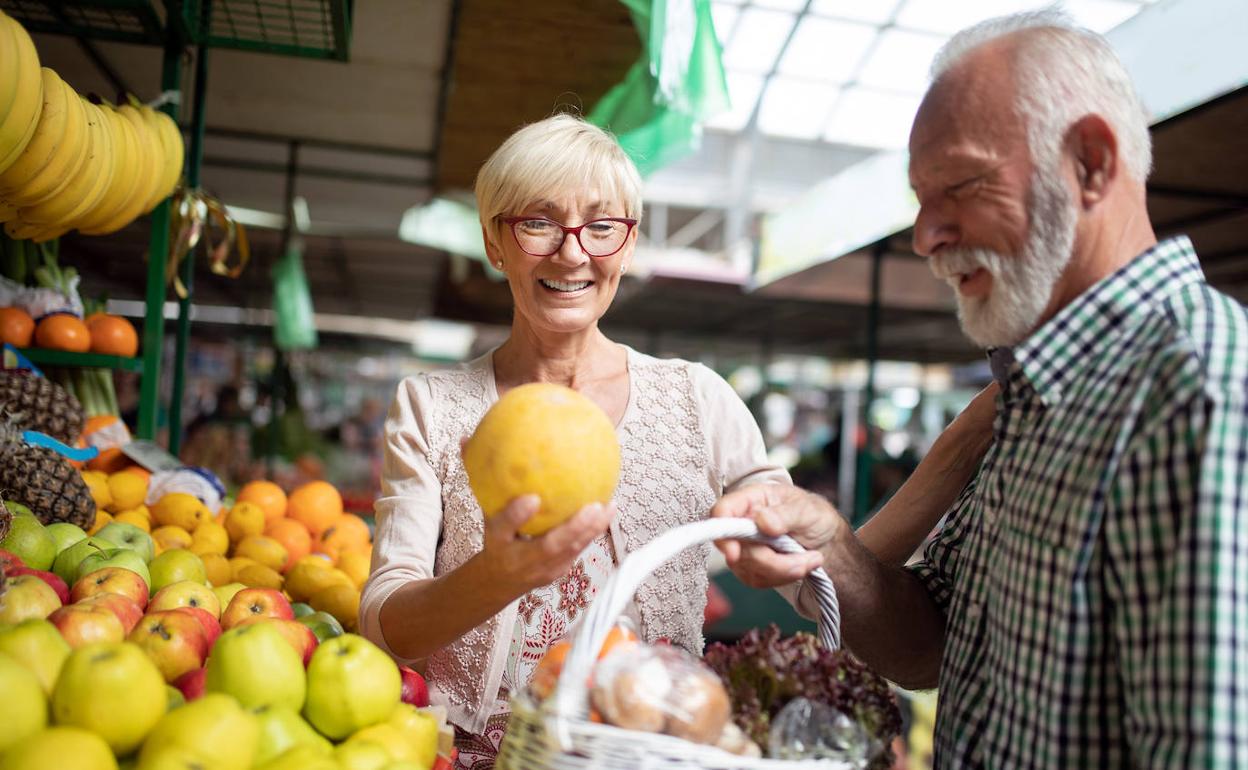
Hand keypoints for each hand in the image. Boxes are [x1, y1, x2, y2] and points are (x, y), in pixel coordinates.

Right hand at [480, 495, 615, 592]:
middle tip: (593, 507)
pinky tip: (607, 512)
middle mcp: (520, 559)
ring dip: (592, 530)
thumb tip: (476, 443)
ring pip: (571, 550)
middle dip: (573, 528)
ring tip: (610, 506)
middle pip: (549, 546)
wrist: (500, 581)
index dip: (517, 515)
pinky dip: (594, 531)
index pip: (503, 528)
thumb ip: (487, 485)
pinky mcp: (558, 571)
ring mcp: (542, 569)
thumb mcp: (488, 516)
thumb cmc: (497, 539)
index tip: (532, 498)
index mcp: (498, 542)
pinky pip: (578, 550)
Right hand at [711, 484, 843, 587]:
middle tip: (808, 559)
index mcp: (751, 499)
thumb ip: (784, 514)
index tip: (734, 552)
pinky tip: (801, 567)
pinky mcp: (749, 567)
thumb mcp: (807, 510)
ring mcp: (743, 546)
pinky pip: (756, 580)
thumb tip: (761, 520)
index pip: (723, 511)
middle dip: (773, 561)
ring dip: (783, 571)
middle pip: (736, 549)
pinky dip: (782, 578)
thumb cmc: (814, 515)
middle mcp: (741, 522)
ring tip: (811, 560)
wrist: (825, 539)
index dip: (722, 531)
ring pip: (747, 568)